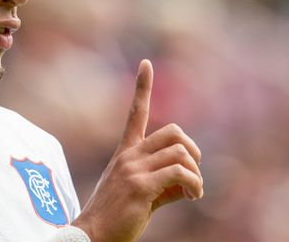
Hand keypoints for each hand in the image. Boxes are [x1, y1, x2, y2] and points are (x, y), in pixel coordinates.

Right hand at [72, 60, 202, 241]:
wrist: (92, 236)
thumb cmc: (116, 218)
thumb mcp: (140, 193)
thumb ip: (163, 181)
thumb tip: (190, 182)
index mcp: (125, 153)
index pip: (136, 113)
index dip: (143, 87)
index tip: (146, 64)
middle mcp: (128, 155)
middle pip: (174, 132)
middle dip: (193, 151)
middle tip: (192, 173)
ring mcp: (133, 169)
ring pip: (181, 154)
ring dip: (196, 175)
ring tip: (190, 193)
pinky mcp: (140, 186)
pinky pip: (182, 174)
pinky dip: (194, 186)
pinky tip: (190, 198)